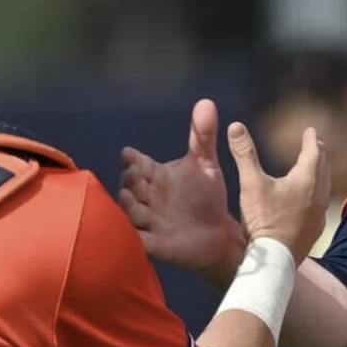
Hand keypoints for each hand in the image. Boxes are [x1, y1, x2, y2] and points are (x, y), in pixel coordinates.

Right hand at [119, 99, 248, 276]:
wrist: (218, 232)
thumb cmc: (207, 194)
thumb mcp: (205, 163)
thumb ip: (203, 134)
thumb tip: (206, 102)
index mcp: (155, 175)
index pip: (138, 163)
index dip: (133, 159)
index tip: (129, 154)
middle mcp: (146, 196)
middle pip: (131, 186)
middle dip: (131, 180)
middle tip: (134, 174)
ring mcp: (148, 220)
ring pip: (130, 212)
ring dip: (128, 206)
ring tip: (127, 198)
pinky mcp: (154, 243)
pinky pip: (139, 241)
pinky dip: (135, 238)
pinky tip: (134, 234)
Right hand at [227, 118, 328, 260]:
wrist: (274, 260)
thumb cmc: (263, 220)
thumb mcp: (251, 183)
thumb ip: (244, 153)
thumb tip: (235, 126)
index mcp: (306, 179)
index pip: (314, 151)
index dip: (310, 139)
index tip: (310, 130)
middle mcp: (319, 195)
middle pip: (323, 167)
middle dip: (318, 153)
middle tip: (314, 144)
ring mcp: (319, 214)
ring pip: (324, 186)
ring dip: (320, 173)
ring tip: (314, 168)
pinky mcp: (315, 229)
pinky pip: (321, 204)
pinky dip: (317, 193)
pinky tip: (309, 200)